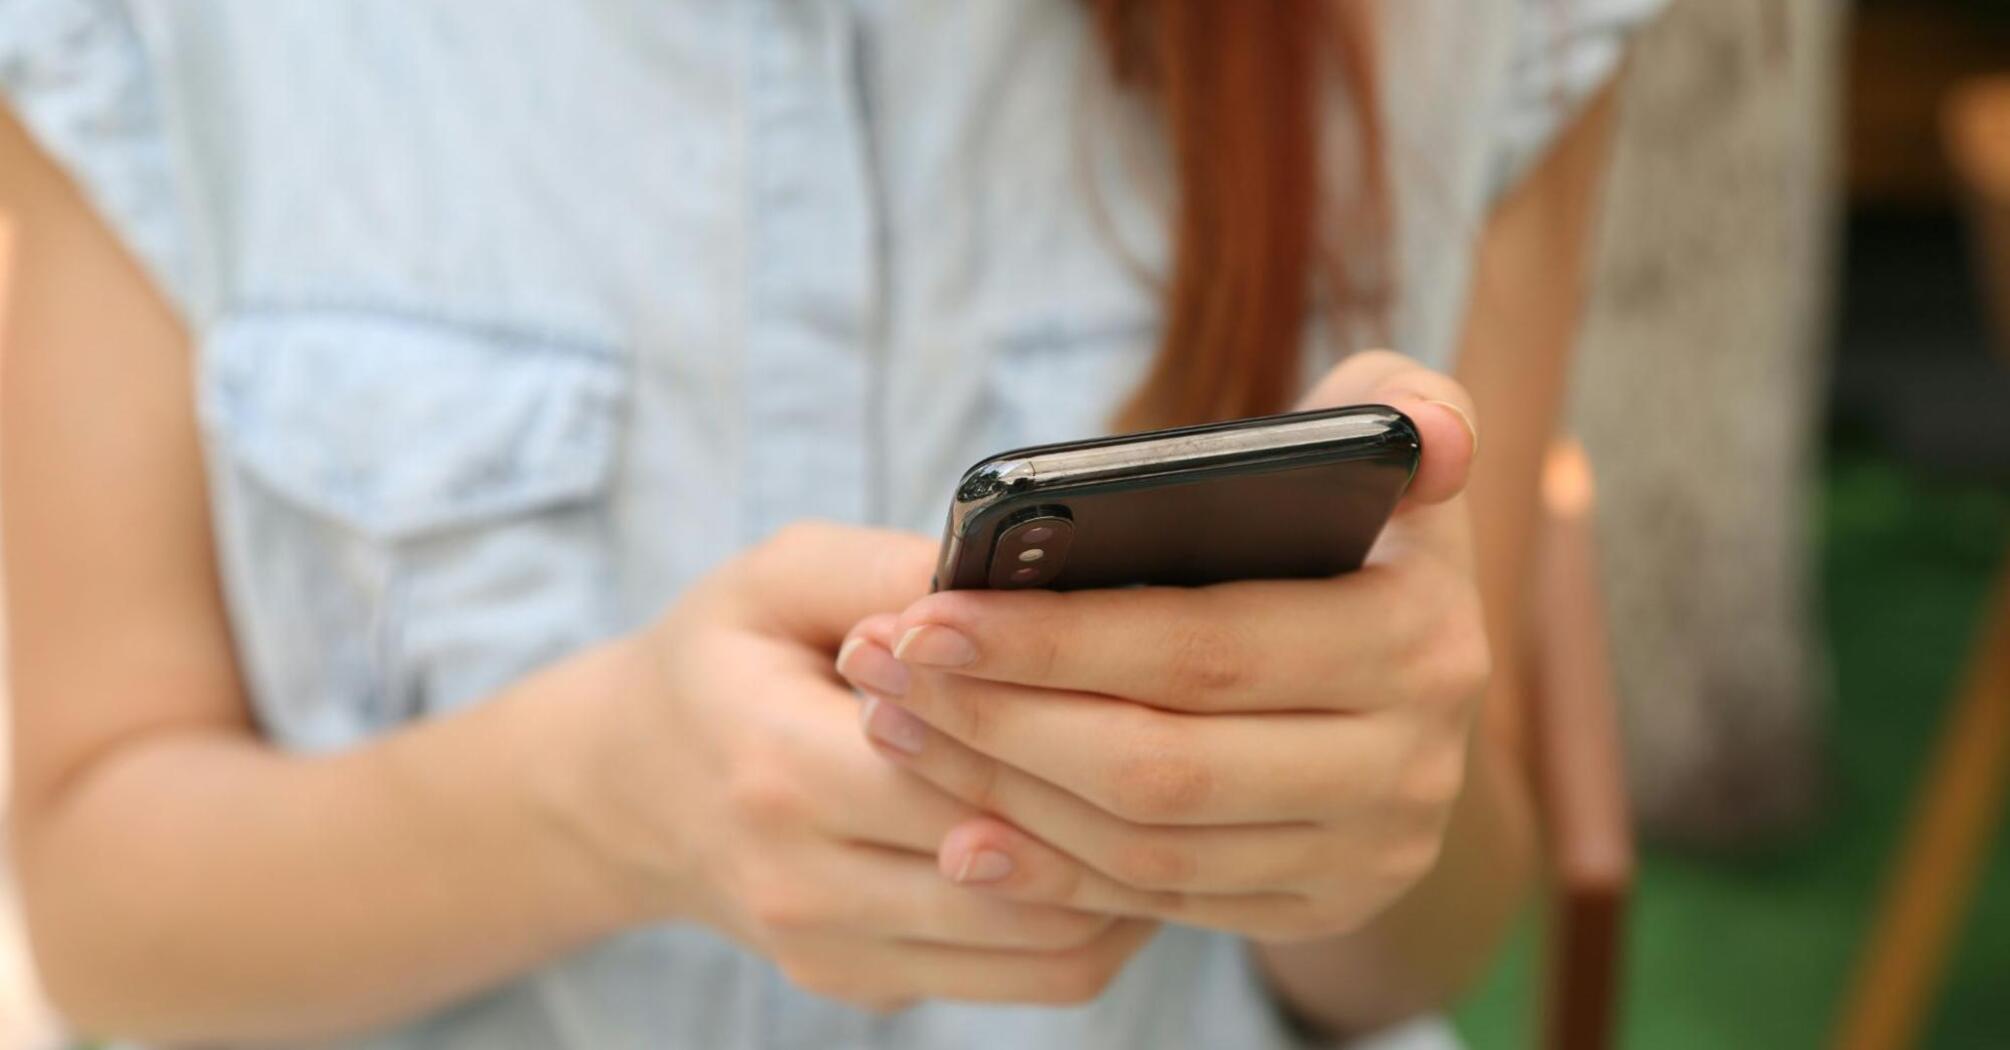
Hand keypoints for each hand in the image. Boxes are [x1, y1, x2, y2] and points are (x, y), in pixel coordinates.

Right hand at [549, 523, 1157, 1009]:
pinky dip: (1094, 922)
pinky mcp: (866, 987)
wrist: (631, 787)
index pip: (966, 772)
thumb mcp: (780, 576)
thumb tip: (1026, 578)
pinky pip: (1025, 980)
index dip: (1070, 729)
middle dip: (1124, 809)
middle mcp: (802, 883)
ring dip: (1131, 880)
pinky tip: (1124, 849)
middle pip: (1023, 871)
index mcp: (777, 766)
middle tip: (1204, 741)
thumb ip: (894, 570)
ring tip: (1180, 799)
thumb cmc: (723, 659)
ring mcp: (834, 953)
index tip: (1156, 677)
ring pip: (1046, 949)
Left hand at [836, 352, 1488, 942]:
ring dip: (1003, 794)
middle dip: (998, 721)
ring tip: (898, 727)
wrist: (1411, 673)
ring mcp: (1370, 851)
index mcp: (1419, 637)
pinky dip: (1053, 872)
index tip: (925, 615)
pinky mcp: (1321, 906)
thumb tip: (1429, 439)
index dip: (1053, 639)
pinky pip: (1162, 904)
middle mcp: (1410, 763)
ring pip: (1148, 844)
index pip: (1204, 649)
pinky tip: (962, 830)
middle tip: (882, 671)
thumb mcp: (1389, 443)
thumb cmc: (1356, 526)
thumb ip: (1400, 400)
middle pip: (1160, 764)